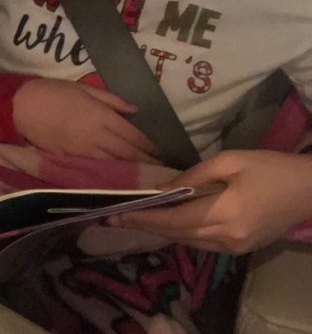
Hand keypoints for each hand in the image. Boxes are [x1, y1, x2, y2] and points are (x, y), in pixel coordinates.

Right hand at [12, 78, 159, 163]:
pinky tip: (117, 173)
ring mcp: (82, 150)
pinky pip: (95, 166)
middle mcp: (95, 135)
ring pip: (113, 163)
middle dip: (145, 160)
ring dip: (130, 169)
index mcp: (100, 115)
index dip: (148, 145)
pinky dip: (109, 170)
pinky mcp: (70, 158)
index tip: (161, 151)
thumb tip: (134, 110)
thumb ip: (111, 99)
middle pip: (126, 152)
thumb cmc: (53, 91)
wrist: (22, 106)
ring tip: (144, 174)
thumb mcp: (84, 88)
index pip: (132, 134)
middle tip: (160, 167)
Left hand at [108, 150, 311, 252]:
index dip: (145, 218)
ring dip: (162, 231)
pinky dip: (182, 233)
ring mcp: (235, 247)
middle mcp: (227, 237)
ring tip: (136, 218)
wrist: (309, 190)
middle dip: (146, 226)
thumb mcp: (229, 161)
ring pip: (188, 241)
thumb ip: (193, 176)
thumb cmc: (269, 167)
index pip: (174, 219)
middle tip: (117, 217)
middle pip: (177, 234)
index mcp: (225, 213)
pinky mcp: (241, 248)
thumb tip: (164, 188)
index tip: (118, 213)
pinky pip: (203, 243)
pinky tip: (168, 222)